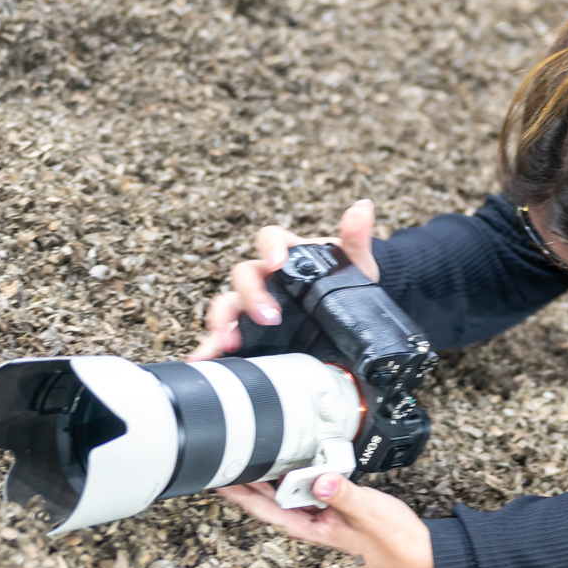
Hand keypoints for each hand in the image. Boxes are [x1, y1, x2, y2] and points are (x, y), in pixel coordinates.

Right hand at [191, 199, 380, 359]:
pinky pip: (226, 336)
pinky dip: (211, 347)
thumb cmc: (345, 279)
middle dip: (251, 296)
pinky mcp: (251, 331)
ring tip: (228, 343)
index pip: (269, 238)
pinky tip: (204, 360)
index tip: (278, 263)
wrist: (349, 312)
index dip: (271, 248)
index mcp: (286, 253)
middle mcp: (265, 277)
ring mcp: (254, 304)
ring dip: (222, 322)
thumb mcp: (355, 262)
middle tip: (268, 318)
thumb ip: (355, 237)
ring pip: (227, 305)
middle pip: (243, 276)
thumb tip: (362, 207)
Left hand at [217, 472, 434, 567]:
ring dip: (267, 477)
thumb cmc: (393, 539)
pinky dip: (295, 475)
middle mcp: (311, 522)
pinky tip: (290, 462)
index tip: (219, 479)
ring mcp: (321, 514)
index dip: (240, 494)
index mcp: (310, 528)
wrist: (417, 550)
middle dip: (245, 482)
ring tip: (248, 456)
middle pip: (268, 500)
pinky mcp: (334, 506)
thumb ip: (343, 494)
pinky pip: (307, 488)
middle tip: (224, 459)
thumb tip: (319, 480)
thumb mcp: (367, 512)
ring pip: (285, 493)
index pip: (265, 510)